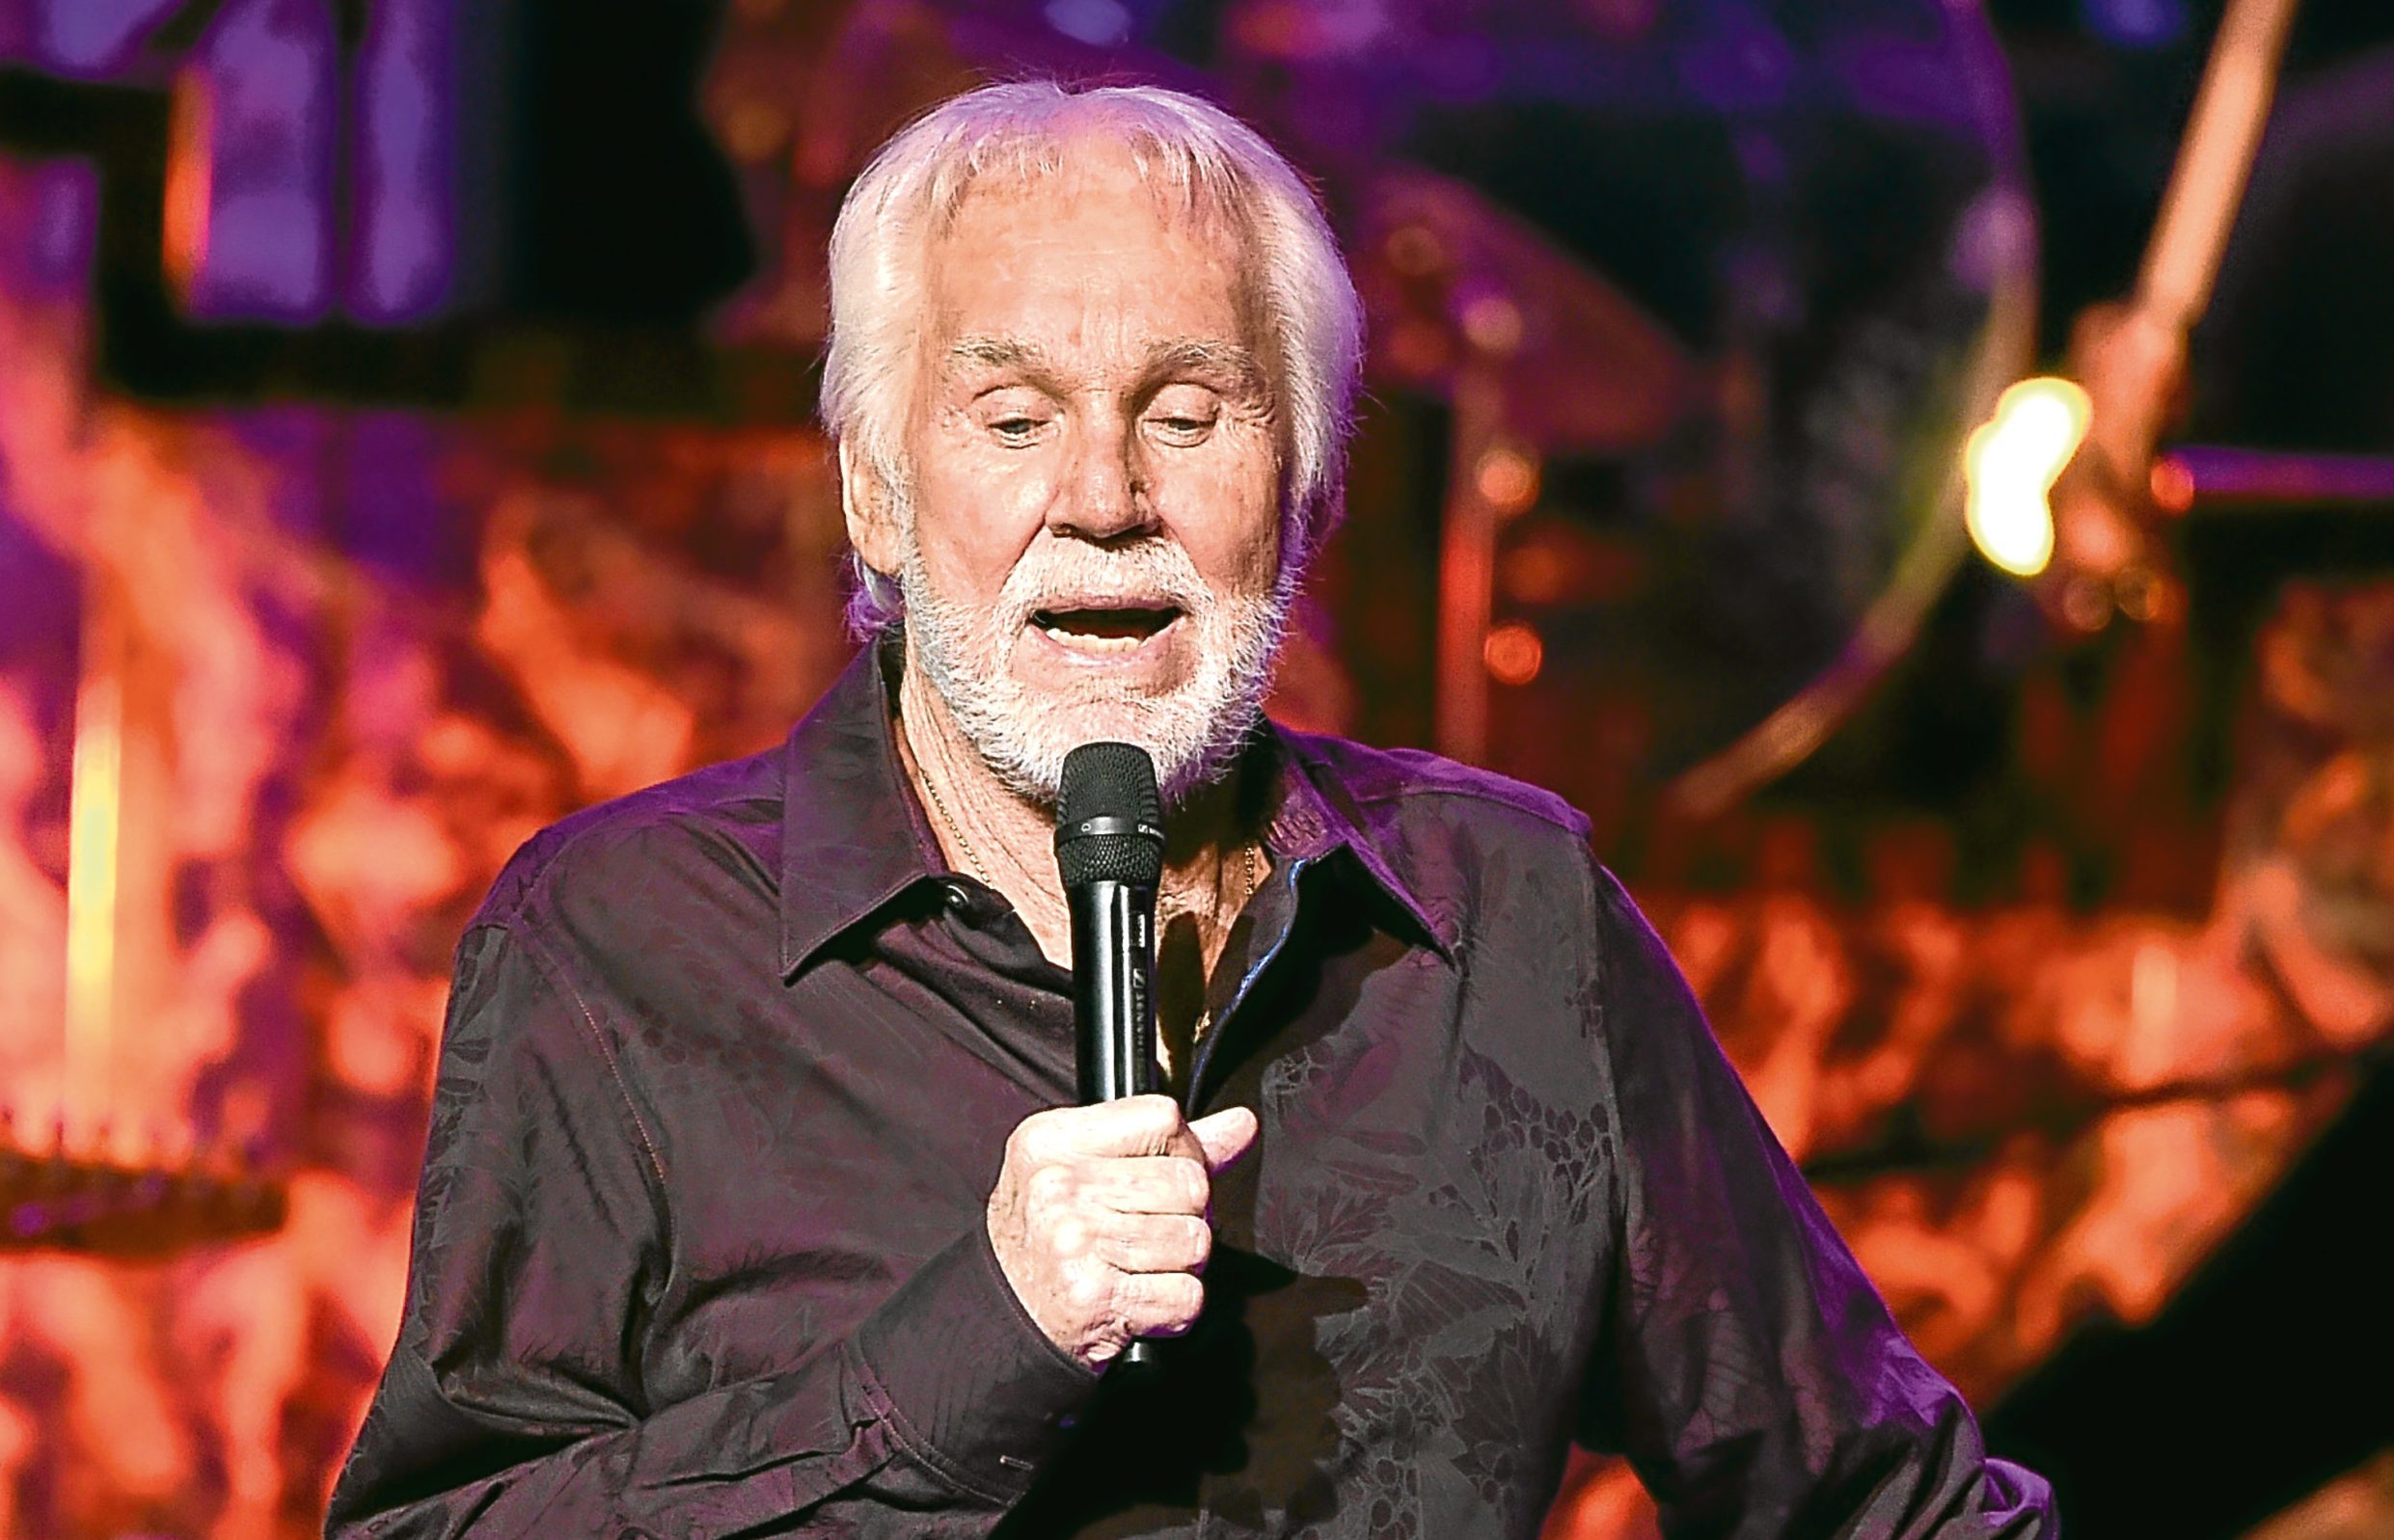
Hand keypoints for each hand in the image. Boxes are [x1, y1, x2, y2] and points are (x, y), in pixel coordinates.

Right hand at [985, 1095, 1259, 1369]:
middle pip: (1190, 1183)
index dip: (1183, 1152)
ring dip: (1181, 1264)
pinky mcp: (1096, 1299)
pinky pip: (1187, 1296)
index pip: (1165, 1119)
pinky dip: (1174, 1308)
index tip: (1161, 1179)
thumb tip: (1241, 1124)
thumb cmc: (1046, 1238)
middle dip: (1186, 1214)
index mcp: (1051, 1140)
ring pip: (1196, 1241)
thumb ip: (1165, 1145)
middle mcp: (1059, 1187)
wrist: (1000, 1319)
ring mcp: (1075, 1243)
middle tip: (1146, 1233)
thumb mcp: (1081, 1169)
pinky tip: (1138, 1301)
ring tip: (1138, 1268)